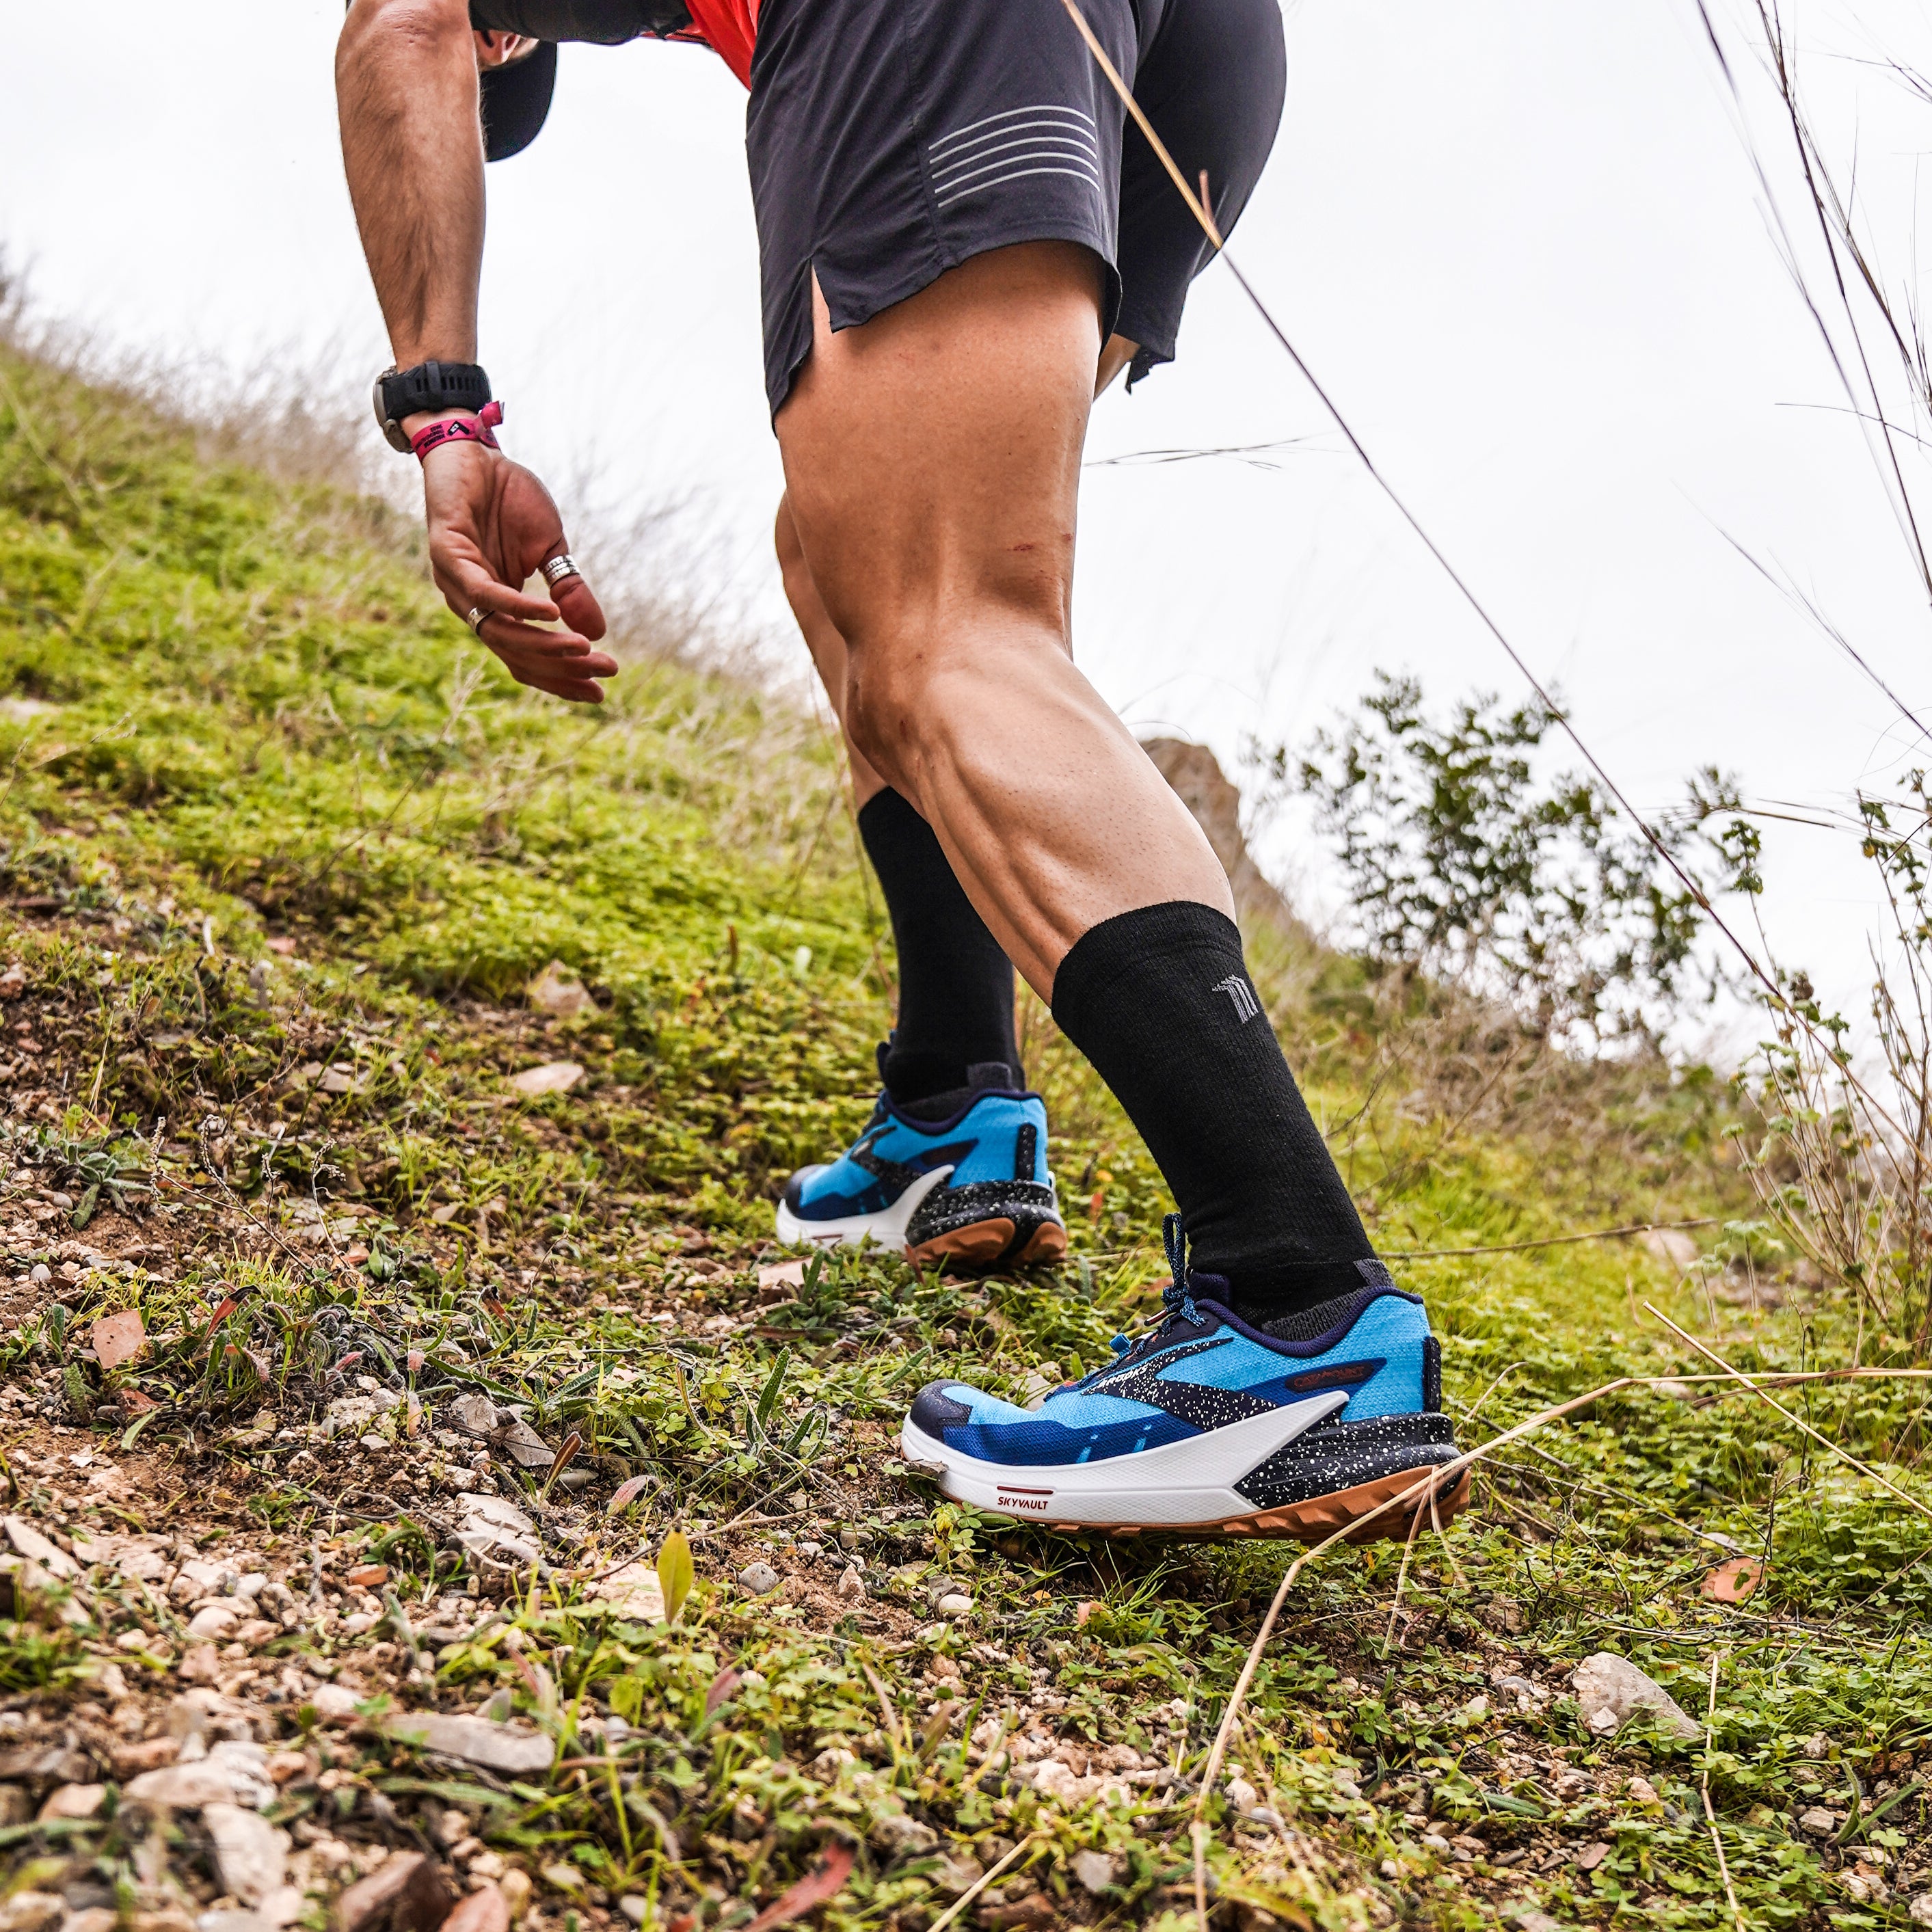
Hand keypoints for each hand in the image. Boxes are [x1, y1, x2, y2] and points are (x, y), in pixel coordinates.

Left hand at [418, 439, 618, 702]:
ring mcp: (455, 583)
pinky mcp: (446, 554)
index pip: (528, 658)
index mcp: (496, 607)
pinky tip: (550, 614)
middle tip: (606, 671)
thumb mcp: (552, 549)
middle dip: (563, 667)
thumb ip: (569, 590)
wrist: (475, 450)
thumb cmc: (509, 498)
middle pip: (517, 654)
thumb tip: (599, 633)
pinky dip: (517, 607)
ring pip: (500, 632)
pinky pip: (483, 593)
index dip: (562, 678)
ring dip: (544, 645)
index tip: (600, 693)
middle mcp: (472, 604)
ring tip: (584, 649)